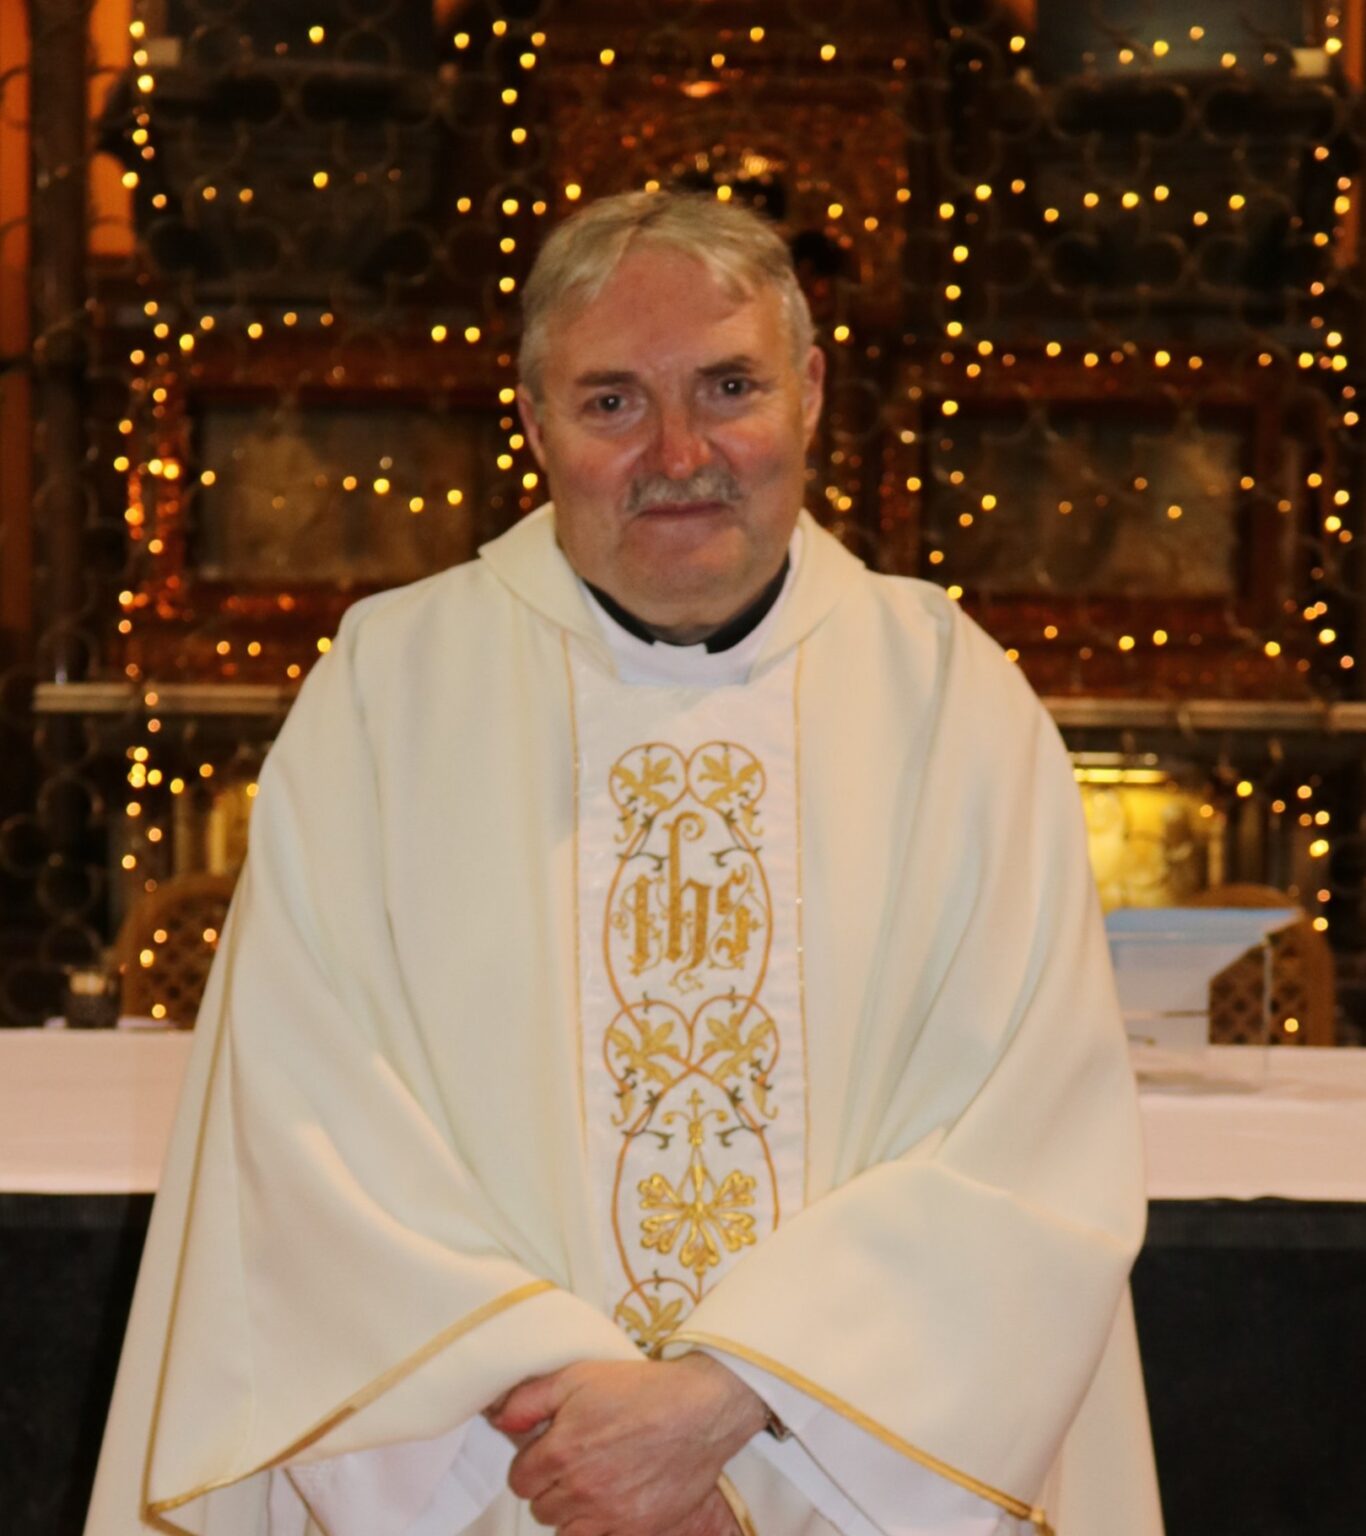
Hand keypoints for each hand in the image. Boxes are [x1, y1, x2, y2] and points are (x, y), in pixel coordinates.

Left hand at [488, 1355, 764, 1534]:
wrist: (701, 1409)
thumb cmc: (642, 1389)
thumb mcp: (578, 1376)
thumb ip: (529, 1399)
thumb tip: (498, 1420)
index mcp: (561, 1451)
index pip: (520, 1480)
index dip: (532, 1463)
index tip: (548, 1451)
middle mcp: (581, 1490)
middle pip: (541, 1508)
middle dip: (551, 1487)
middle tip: (575, 1463)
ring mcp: (610, 1516)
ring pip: (567, 1531)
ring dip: (572, 1512)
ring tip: (593, 1484)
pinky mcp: (637, 1530)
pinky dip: (602, 1525)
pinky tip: (616, 1499)